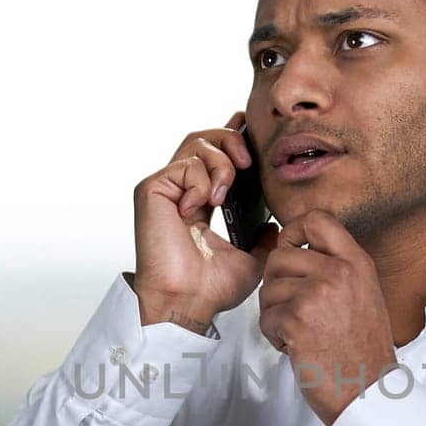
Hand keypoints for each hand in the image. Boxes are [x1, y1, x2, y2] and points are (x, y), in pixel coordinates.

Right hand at [131, 110, 280, 328]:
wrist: (187, 301)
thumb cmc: (211, 288)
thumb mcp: (251, 259)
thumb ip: (262, 238)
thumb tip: (273, 225)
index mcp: (200, 202)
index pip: (213, 157)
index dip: (230, 136)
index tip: (247, 124)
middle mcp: (180, 191)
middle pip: (203, 138)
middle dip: (231, 139)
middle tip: (248, 162)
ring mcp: (165, 189)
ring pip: (196, 144)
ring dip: (220, 163)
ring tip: (224, 195)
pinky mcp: (152, 189)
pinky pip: (185, 165)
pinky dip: (202, 183)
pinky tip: (200, 208)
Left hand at [257, 208, 398, 425]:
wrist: (367, 391)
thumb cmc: (364, 352)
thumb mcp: (365, 295)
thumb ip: (338, 269)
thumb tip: (299, 250)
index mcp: (357, 263)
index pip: (318, 220)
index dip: (294, 230)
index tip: (289, 247)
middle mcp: (338, 272)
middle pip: (280, 256)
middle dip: (277, 285)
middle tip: (292, 309)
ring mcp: (317, 294)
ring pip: (268, 288)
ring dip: (275, 313)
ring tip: (299, 332)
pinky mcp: (297, 318)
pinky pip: (266, 317)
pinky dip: (274, 336)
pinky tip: (296, 347)